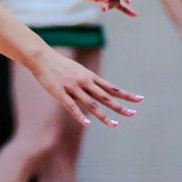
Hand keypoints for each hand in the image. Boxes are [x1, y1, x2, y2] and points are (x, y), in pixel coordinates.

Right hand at [28, 49, 142, 126]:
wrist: (42, 57)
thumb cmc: (60, 64)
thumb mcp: (78, 70)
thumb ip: (88, 82)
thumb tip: (98, 92)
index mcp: (90, 77)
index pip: (112, 87)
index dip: (126, 94)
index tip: (139, 100)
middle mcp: (84, 82)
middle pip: (105, 96)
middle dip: (119, 106)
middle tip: (132, 114)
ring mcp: (72, 87)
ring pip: (91, 103)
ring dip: (103, 115)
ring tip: (114, 124)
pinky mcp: (60, 93)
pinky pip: (71, 106)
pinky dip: (79, 115)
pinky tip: (87, 124)